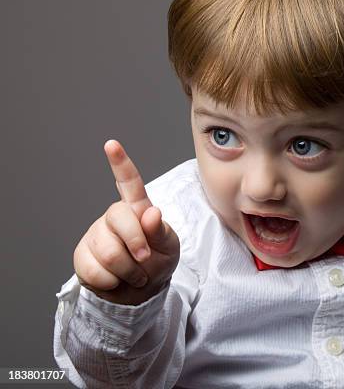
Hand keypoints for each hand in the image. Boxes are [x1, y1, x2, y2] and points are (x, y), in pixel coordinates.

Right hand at [73, 139, 179, 304]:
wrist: (141, 292)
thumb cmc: (158, 262)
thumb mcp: (169, 247)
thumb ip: (161, 232)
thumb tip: (151, 213)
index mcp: (137, 209)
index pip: (129, 184)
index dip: (121, 164)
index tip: (112, 145)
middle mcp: (113, 217)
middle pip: (120, 223)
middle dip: (138, 247)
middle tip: (147, 260)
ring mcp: (96, 235)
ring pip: (109, 253)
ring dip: (129, 271)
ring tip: (135, 273)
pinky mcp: (82, 255)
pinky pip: (95, 271)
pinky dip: (113, 282)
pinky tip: (117, 279)